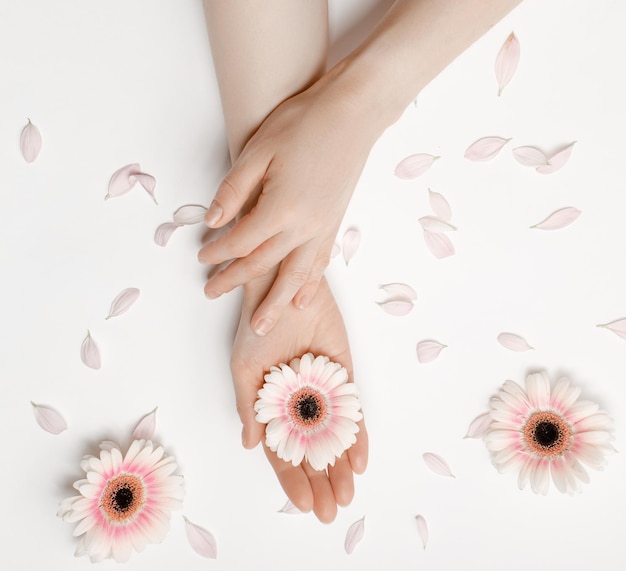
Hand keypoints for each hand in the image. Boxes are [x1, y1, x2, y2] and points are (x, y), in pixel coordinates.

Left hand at [198, 73, 378, 336]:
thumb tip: (212, 221)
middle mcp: (303, 227)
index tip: (201, 256)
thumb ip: (234, 190)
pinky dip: (309, 286)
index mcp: (280, 208)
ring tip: (262, 326)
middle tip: (212, 293)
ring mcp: (322, 229)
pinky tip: (302, 300)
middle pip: (263, 265)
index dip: (217, 252)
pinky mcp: (334, 224)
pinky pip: (319, 265)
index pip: (240, 241)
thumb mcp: (258, 150)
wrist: (354, 114)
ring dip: (275, 302)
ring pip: (295, 276)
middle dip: (234, 281)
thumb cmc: (304, 123)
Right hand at [230, 274, 367, 522]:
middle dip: (321, 483)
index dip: (292, 479)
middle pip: (311, 452)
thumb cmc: (257, 326)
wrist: (286, 289)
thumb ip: (248, 407)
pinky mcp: (344, 377)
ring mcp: (323, 393)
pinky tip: (358, 462)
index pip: (282, 452)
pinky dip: (357, 437)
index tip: (304, 505)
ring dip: (340, 468)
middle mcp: (299, 405)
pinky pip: (353, 412)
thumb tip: (251, 445)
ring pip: (334, 439)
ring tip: (346, 495)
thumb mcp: (245, 368)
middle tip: (331, 511)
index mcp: (272, 407)